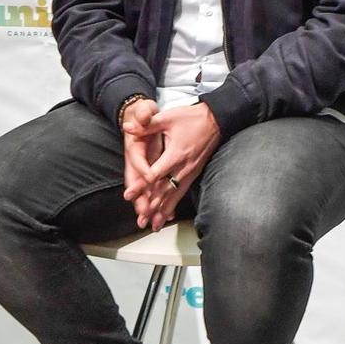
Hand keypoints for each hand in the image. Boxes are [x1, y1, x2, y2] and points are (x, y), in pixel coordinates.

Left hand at [127, 102, 220, 232]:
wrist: (216, 120)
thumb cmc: (192, 118)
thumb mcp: (167, 117)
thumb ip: (146, 125)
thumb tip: (128, 127)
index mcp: (175, 154)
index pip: (156, 174)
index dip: (142, 185)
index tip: (130, 195)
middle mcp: (183, 167)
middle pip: (165, 191)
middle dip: (152, 206)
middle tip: (140, 219)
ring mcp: (190, 172)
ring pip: (174, 196)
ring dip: (163, 211)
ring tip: (153, 226)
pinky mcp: (193, 174)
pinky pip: (182, 193)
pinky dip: (173, 206)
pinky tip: (168, 216)